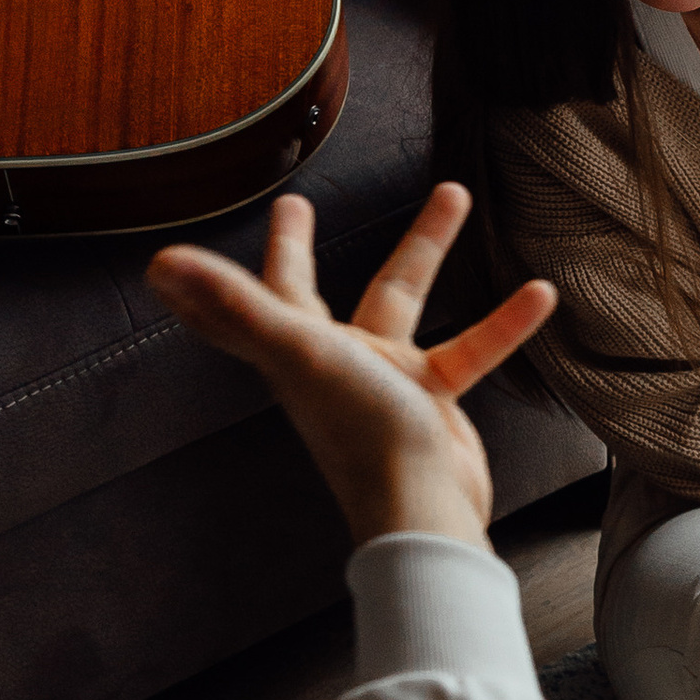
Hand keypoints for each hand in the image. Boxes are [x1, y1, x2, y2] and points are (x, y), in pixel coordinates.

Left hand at [145, 185, 554, 549]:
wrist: (423, 508)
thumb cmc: (360, 433)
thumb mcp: (302, 352)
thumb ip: (237, 305)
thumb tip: (159, 262)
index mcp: (296, 350)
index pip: (263, 293)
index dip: (243, 256)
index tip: (227, 222)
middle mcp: (334, 363)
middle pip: (327, 289)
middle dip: (311, 246)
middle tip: (300, 203)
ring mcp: (384, 382)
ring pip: (407, 302)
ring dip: (430, 248)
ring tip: (457, 192)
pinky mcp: (433, 403)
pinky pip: (469, 348)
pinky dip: (504, 323)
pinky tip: (539, 294)